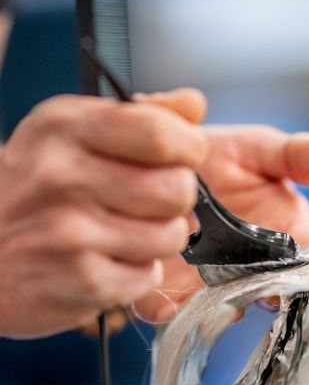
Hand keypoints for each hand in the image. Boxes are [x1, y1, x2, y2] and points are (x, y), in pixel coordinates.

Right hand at [0, 89, 207, 337]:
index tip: (183, 158)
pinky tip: (105, 262)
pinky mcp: (79, 281)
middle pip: (177, 188)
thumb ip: (141, 116)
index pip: (162, 134)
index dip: (189, 149)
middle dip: (176, 198)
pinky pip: (149, 277)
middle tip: (148, 201)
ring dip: (159, 239)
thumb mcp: (74, 134)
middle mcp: (62, 176)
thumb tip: (195, 104)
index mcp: (65, 127)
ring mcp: (69, 232)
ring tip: (123, 233)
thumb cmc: (36, 189)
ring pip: (171, 235)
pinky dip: (136, 274)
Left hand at [132, 121, 308, 323]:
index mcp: (290, 239)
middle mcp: (256, 270)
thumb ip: (296, 155)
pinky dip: (170, 304)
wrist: (151, 160)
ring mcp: (213, 285)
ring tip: (209, 276)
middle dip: (264, 292)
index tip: (299, 264)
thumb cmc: (215, 154)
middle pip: (272, 296)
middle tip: (252, 274)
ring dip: (220, 301)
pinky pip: (171, 311)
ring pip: (225, 310)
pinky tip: (167, 276)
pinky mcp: (166, 292)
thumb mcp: (258, 148)